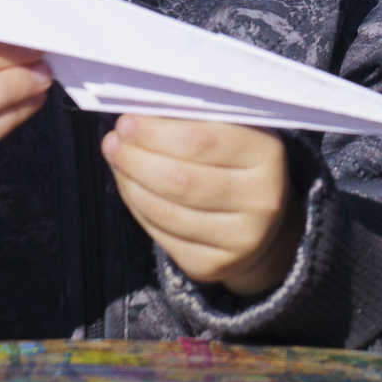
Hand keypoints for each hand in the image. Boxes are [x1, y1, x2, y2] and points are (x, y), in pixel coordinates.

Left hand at [104, 117, 297, 296]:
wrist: (262, 226)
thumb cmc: (236, 164)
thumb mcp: (231, 133)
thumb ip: (192, 121)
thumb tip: (138, 115)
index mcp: (267, 155)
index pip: (201, 141)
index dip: (156, 132)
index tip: (127, 121)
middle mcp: (261, 200)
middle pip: (180, 179)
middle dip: (136, 158)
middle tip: (114, 142)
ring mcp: (240, 239)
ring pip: (167, 210)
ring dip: (130, 182)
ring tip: (118, 159)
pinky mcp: (215, 265)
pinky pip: (163, 236)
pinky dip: (138, 208)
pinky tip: (131, 188)